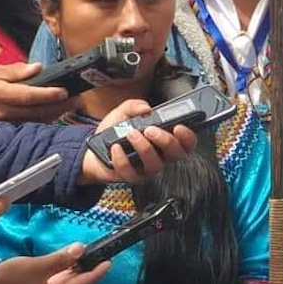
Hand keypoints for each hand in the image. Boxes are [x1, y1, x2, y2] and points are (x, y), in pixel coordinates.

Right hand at [0, 63, 72, 122]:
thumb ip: (17, 70)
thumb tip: (38, 67)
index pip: (29, 95)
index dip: (48, 94)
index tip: (64, 91)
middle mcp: (3, 111)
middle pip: (37, 112)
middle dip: (59, 107)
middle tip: (75, 100)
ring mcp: (6, 123)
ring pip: (36, 121)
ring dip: (56, 114)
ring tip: (70, 105)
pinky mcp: (7, 130)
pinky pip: (30, 126)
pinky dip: (45, 120)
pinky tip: (56, 114)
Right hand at [0, 245, 109, 283]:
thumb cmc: (8, 279)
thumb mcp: (37, 266)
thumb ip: (61, 259)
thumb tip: (80, 249)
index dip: (96, 272)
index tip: (109, 262)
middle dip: (86, 269)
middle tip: (101, 254)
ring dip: (74, 269)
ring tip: (88, 255)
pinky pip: (54, 283)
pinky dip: (62, 272)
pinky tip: (69, 261)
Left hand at [80, 99, 197, 185]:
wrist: (94, 151)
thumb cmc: (114, 134)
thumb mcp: (123, 113)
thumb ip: (134, 105)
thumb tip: (145, 107)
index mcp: (164, 141)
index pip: (186, 143)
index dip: (188, 137)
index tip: (179, 127)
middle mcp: (160, 156)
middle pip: (176, 154)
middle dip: (166, 140)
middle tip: (150, 130)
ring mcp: (147, 169)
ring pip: (155, 164)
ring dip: (144, 148)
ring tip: (130, 134)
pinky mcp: (132, 178)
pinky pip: (131, 172)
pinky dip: (122, 159)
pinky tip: (116, 148)